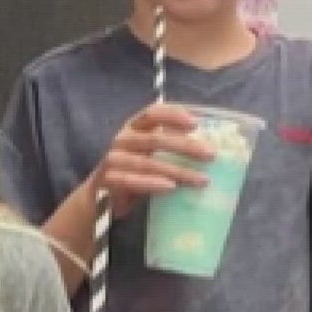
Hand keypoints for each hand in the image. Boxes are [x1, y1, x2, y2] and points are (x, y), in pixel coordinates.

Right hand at [84, 102, 214, 217]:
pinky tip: (171, 188)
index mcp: (133, 128)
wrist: (100, 199)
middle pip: (155, 138)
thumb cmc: (133, 173)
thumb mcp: (150, 156)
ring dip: (178, 171)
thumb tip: (210, 150)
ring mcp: (113, 160)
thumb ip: (170, 150)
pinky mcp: (107, 180)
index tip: (196, 124)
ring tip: (201, 180)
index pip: (152, 113)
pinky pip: (132, 181)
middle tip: (211, 155)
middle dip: (185, 146)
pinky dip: (152, 184)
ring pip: (148, 163)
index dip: (173, 115)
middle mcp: (122, 139)